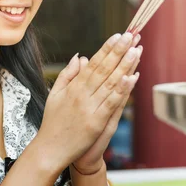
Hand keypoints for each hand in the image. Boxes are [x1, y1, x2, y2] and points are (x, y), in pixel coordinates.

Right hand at [34, 32, 141, 173]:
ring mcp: (90, 108)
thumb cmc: (53, 122)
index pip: (94, 64)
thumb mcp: (55, 94)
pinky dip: (122, 90)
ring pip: (110, 83)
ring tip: (136, 50)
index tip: (118, 36)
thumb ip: (68, 74)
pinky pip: (112, 103)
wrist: (50, 149)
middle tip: (131, 36)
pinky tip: (131, 78)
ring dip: (124, 66)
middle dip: (119, 51)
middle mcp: (82, 95)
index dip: (107, 49)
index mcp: (73, 87)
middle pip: (104, 69)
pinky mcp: (97, 122)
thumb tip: (81, 56)